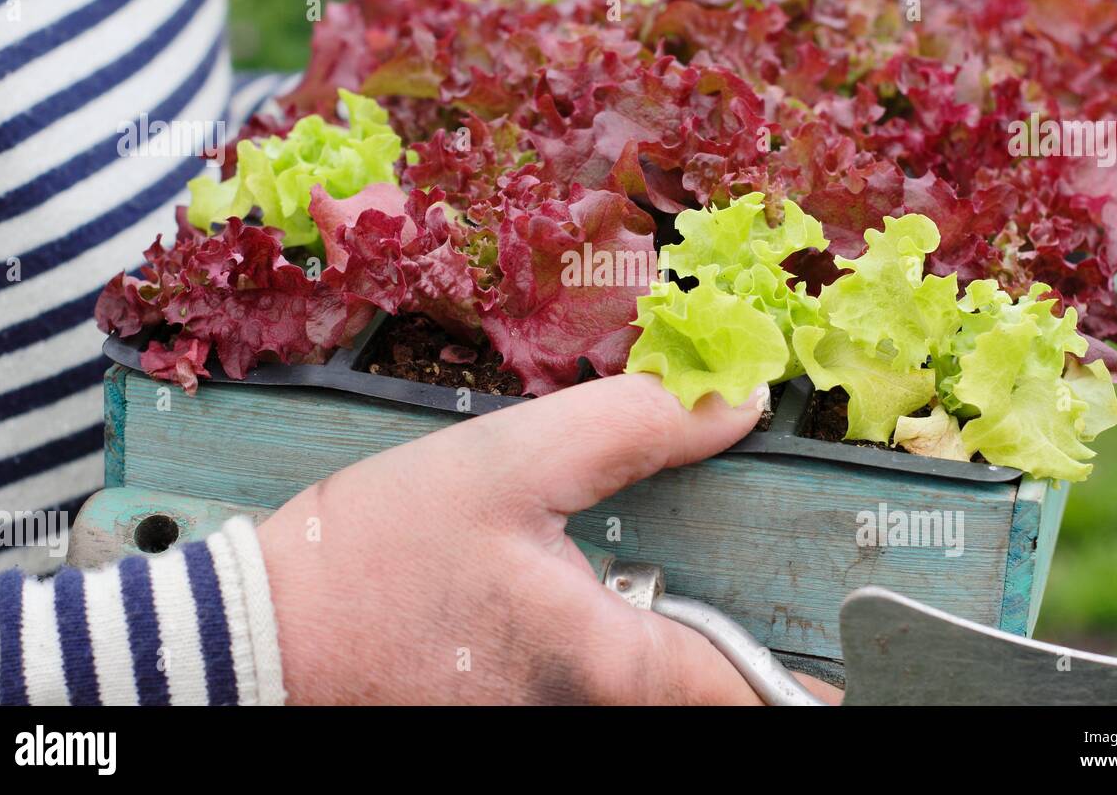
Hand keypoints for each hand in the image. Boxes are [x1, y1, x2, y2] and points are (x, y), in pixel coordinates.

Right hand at [257, 372, 842, 703]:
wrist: (259, 635)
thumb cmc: (373, 558)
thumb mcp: (510, 464)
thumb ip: (631, 425)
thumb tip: (733, 401)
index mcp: (605, 662)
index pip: (741, 691)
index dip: (808, 680)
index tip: (858, 665)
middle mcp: (579, 709)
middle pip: (691, 689)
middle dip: (728, 640)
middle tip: (749, 576)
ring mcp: (536, 715)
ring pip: (632, 682)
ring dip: (662, 631)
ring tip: (646, 565)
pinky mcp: (497, 706)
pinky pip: (578, 677)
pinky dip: (601, 636)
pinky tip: (560, 581)